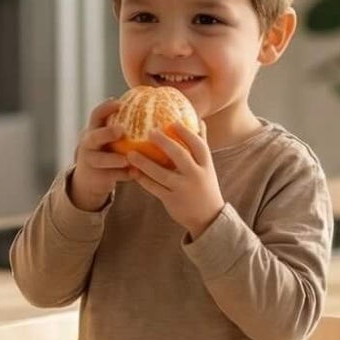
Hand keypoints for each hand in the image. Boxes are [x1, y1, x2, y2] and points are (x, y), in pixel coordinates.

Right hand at [66, 99, 129, 210]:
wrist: (89, 179)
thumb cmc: (107, 151)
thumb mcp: (107, 138)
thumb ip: (121, 126)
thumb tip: (151, 103)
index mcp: (93, 130)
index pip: (96, 115)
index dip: (106, 108)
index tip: (120, 103)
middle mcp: (88, 144)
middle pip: (94, 136)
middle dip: (106, 133)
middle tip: (121, 130)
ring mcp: (91, 161)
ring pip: (101, 159)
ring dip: (114, 159)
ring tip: (128, 159)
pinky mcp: (97, 177)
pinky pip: (111, 176)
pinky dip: (124, 175)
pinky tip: (136, 173)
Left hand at [123, 122, 224, 239]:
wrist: (208, 218)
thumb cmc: (205, 186)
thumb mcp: (207, 167)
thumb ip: (201, 145)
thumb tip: (199, 121)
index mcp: (205, 165)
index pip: (198, 145)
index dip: (186, 132)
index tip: (173, 121)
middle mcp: (195, 176)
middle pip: (180, 156)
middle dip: (164, 142)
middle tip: (150, 131)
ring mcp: (183, 189)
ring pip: (162, 174)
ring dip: (145, 163)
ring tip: (131, 154)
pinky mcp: (172, 201)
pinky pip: (155, 188)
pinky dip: (143, 180)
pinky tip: (133, 171)